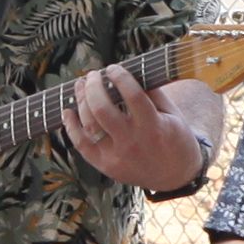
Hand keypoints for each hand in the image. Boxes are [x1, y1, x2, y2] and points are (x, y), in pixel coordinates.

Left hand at [66, 61, 202, 190]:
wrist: (175, 176)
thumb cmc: (176, 140)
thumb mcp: (173, 115)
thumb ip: (154, 94)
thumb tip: (131, 73)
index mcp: (153, 126)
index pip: (133, 95)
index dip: (120, 77)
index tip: (113, 68)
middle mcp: (132, 141)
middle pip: (102, 109)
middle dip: (93, 87)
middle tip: (93, 75)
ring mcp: (116, 155)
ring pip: (89, 125)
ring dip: (81, 101)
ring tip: (81, 86)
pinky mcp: (105, 166)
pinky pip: (81, 145)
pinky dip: (71, 127)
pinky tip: (68, 112)